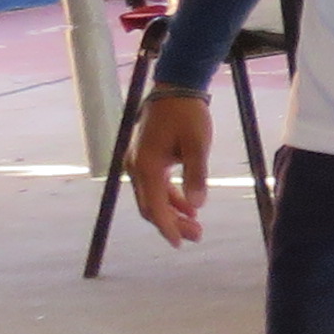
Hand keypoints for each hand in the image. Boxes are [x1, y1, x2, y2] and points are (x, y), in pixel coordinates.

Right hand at [128, 88, 212, 244]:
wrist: (175, 89)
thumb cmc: (188, 115)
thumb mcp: (197, 145)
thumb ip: (196, 175)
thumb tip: (196, 207)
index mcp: (147, 166)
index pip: (155, 207)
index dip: (167, 227)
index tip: (179, 244)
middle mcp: (137, 167)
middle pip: (151, 206)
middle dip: (171, 224)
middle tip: (197, 236)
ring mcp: (139, 162)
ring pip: (153, 197)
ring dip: (172, 212)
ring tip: (196, 226)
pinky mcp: (146, 157)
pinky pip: (155, 185)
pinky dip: (170, 197)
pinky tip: (188, 206)